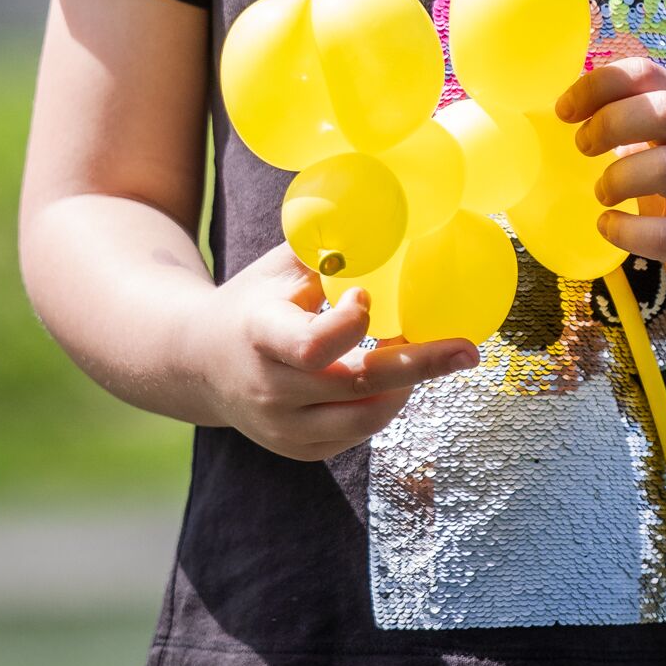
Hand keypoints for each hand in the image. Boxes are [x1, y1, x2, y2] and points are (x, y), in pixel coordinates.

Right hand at [178, 242, 478, 460]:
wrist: (198, 361)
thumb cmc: (252, 300)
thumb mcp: (279, 266)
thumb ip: (328, 247)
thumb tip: (389, 216)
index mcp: (260, 334)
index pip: (311, 346)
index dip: (350, 324)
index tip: (367, 297)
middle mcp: (269, 389)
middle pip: (355, 385)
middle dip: (419, 365)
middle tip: (467, 350)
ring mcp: (282, 428)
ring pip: (366, 418)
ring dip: (407, 385)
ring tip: (431, 356)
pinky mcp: (298, 450)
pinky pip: (357, 434)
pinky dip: (386, 405)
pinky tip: (398, 377)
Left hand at [555, 56, 665, 304]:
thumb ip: (629, 119)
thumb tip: (563, 108)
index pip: (647, 74)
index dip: (599, 84)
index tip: (566, 110)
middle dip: (611, 123)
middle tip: (583, 146)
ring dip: (620, 177)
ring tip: (603, 192)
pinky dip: (628, 231)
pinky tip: (610, 227)